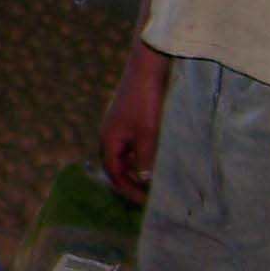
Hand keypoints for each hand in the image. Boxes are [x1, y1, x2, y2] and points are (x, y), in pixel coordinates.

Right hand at [99, 41, 173, 203]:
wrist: (147, 68)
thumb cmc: (145, 102)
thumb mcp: (147, 135)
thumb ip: (146, 160)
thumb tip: (145, 183)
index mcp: (109, 141)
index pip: (114, 174)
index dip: (129, 191)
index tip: (147, 202)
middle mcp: (111, 135)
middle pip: (118, 167)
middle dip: (133, 183)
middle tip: (153, 196)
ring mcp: (121, 126)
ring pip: (128, 156)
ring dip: (140, 170)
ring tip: (158, 180)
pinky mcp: (132, 119)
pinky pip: (135, 145)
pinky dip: (144, 157)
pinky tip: (160, 158)